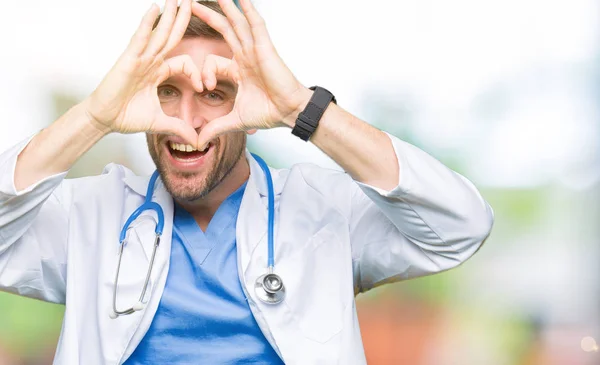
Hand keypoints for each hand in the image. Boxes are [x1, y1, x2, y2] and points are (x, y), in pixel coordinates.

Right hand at [84, 0, 202, 146]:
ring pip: (159, 33)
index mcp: (158, 72)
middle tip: (193, 1)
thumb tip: (198, 142)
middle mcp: (150, 61)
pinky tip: (155, 9)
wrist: (105, 120)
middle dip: (182, 19)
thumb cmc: (127, 116)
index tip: (203, 88)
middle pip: (171, 36)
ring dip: (169, 15)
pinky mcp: (129, 59)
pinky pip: (141, 38)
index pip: (182, 62)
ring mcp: (140, 58)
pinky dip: (148, 24)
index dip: (195, 72)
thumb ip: (180, 128)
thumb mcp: (161, 122)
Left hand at [191, 0, 309, 148]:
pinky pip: (255, 23)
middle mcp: (247, 55)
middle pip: (225, 29)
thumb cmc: (270, 113)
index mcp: (239, 70)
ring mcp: (255, 49)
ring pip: (237, 22)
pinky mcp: (264, 47)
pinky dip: (248, 10)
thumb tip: (198, 140)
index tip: (206, 87)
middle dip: (208, 15)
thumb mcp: (234, 120)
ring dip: (226, 6)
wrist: (289, 112)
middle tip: (190, 3)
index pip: (215, 61)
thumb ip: (215, 127)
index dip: (206, 72)